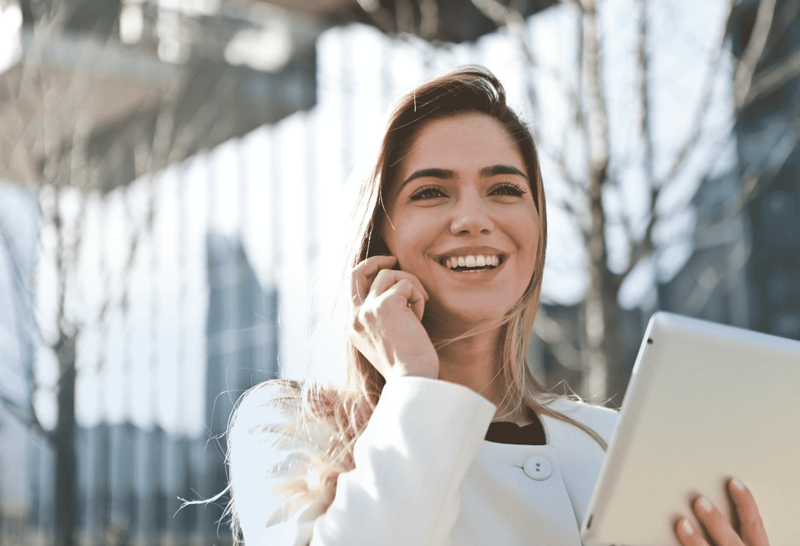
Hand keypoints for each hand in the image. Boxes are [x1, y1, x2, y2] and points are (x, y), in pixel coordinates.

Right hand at [349, 255, 438, 380]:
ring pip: (390, 275)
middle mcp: (354, 316)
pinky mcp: (386, 304)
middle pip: (357, 272)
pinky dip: (418, 297)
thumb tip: (392, 291)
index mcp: (351, 326)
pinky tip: (419, 318)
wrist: (412, 380)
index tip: (384, 268)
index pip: (351, 288)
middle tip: (394, 259)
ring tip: (418, 309)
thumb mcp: (383, 340)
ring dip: (410, 286)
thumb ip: (378, 318)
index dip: (367, 272)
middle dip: (376, 261)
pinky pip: (407, 284)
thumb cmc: (405, 365)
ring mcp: (368, 309)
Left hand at [675, 478, 768, 545]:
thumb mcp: (746, 543)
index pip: (754, 525)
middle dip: (715, 520)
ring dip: (695, 539)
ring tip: (682, 523)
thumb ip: (736, 531)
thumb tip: (716, 503)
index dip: (745, 502)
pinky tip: (670, 541)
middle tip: (699, 500)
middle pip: (730, 539)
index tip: (734, 482)